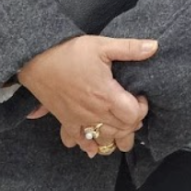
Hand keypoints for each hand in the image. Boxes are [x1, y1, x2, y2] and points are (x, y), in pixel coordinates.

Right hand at [16, 35, 155, 143]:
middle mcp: (94, 112)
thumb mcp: (101, 45)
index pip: (134, 116)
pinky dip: (88, 145)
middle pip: (123, 130)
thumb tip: (155, 46)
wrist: (35, 59)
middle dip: (132, 121)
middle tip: (130, 107)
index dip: (142, 107)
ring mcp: (79, 119)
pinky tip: (94, 146)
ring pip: (104, 140)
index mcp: (106, 95)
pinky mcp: (65, 121)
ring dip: (114, 135)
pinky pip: (78, 141)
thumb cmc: (68, 51)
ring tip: (117, 124)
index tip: (138, 96)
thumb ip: (130, 48)